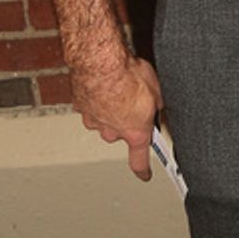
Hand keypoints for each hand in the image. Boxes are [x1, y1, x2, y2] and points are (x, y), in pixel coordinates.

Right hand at [71, 54, 162, 180]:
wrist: (100, 62)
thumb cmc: (128, 75)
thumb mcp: (156, 90)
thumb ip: (157, 105)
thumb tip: (157, 107)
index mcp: (134, 132)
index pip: (139, 160)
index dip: (143, 170)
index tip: (144, 175)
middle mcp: (112, 132)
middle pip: (122, 132)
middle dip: (128, 119)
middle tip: (134, 98)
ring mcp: (94, 121)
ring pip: (106, 119)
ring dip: (112, 107)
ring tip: (119, 86)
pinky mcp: (81, 108)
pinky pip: (92, 106)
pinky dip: (98, 98)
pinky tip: (104, 83)